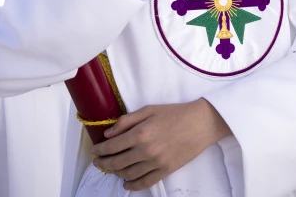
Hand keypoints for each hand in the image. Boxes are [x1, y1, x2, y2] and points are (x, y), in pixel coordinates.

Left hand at [91, 99, 230, 190]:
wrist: (200, 123)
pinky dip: (133, 186)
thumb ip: (126, 121)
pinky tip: (126, 184)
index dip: (100, 150)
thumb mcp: (148, 110)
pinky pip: (145, 182)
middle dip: (103, 163)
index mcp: (140, 133)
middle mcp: (145, 150)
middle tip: (97, 162)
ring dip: (116, 173)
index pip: (112, 146)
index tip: (94, 150)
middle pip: (117, 162)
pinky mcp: (166, 170)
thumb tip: (108, 133)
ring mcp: (156, 163)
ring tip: (111, 170)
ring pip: (129, 174)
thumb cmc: (174, 113)